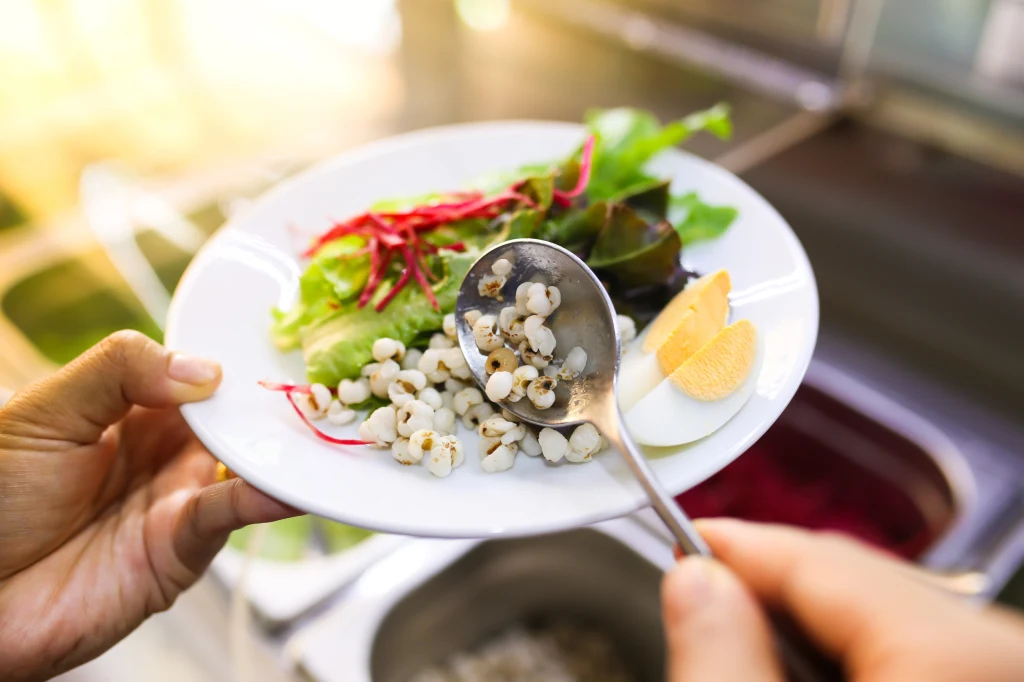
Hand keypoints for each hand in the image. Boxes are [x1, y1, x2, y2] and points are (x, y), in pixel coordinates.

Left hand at [0, 331, 295, 681]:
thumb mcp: (45, 411)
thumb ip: (119, 371)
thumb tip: (203, 370)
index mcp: (135, 409)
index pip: (204, 374)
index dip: (241, 359)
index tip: (284, 342)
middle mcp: (166, 452)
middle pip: (239, 420)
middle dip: (280, 402)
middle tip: (325, 382)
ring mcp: (179, 500)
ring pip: (249, 466)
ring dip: (286, 449)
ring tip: (325, 427)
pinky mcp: (183, 549)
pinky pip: (232, 516)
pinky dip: (267, 499)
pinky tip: (288, 482)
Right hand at [662, 519, 1023, 680]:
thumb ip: (722, 659)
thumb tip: (697, 582)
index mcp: (960, 661)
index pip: (823, 561)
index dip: (736, 545)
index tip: (684, 542)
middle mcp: (1006, 657)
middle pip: (862, 582)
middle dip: (775, 590)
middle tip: (707, 606)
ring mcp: (1009, 671)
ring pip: (898, 616)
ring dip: (818, 628)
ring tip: (760, 656)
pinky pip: (932, 648)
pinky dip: (869, 656)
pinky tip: (825, 675)